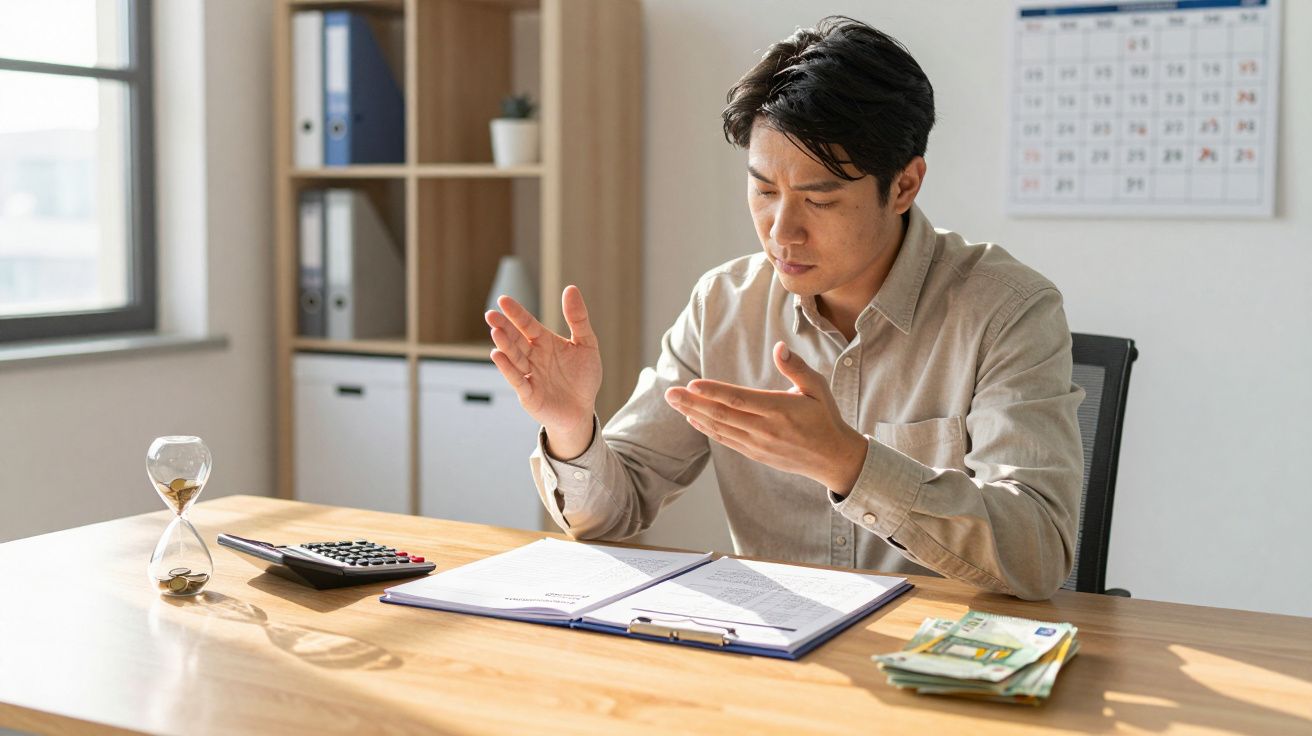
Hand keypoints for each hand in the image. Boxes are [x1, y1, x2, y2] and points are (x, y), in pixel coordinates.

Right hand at [486, 285, 601, 457]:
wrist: (582, 411)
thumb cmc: (583, 378)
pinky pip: (517, 380)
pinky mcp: (528, 394)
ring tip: (496, 331)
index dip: (516, 313)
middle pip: (516, 340)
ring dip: (505, 345)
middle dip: (504, 327)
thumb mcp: (586, 344)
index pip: (528, 325)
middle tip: (491, 315)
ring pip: (514, 358)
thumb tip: (570, 288)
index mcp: (544, 343)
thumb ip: (578, 318)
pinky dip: (507, 368)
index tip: (503, 300)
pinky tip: (497, 355)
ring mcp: (529, 375)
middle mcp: (533, 357)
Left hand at [664, 342, 867, 494]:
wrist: (833, 458)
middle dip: (693, 403)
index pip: (740, 400)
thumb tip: (779, 347)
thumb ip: (796, 368)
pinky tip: (692, 419)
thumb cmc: (824, 417)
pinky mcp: (756, 454)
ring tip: (674, 402)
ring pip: (720, 428)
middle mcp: (766, 430)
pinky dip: (707, 429)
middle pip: (722, 415)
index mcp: (780, 410)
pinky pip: (726, 440)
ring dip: (694, 415)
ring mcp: (759, 444)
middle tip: (669, 393)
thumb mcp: (818, 388)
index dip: (714, 392)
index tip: (692, 384)